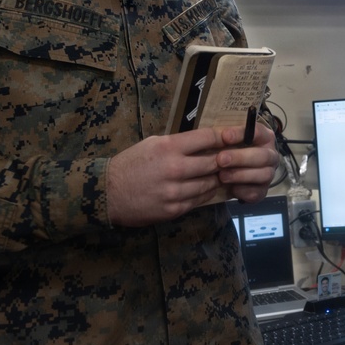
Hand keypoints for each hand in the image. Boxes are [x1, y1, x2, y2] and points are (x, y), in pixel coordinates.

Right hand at [105, 128, 228, 226]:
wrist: (108, 192)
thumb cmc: (131, 163)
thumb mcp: (153, 143)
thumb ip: (179, 143)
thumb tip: (205, 141)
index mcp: (169, 147)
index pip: (207, 138)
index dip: (225, 136)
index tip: (235, 136)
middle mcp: (175, 168)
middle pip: (214, 162)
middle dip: (225, 160)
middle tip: (234, 158)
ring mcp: (175, 191)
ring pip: (210, 183)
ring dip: (218, 178)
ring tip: (223, 174)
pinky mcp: (173, 209)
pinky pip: (199, 200)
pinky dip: (206, 194)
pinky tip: (208, 189)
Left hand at [215, 120, 278, 203]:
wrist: (234, 170)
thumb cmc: (231, 149)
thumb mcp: (227, 139)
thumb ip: (224, 136)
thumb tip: (211, 134)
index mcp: (264, 137)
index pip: (257, 132)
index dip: (241, 134)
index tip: (225, 136)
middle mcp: (270, 155)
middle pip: (262, 155)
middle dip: (240, 158)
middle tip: (221, 159)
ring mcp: (269, 173)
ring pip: (263, 175)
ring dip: (241, 175)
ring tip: (222, 176)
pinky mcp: (263, 190)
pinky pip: (257, 192)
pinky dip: (244, 191)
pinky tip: (231, 188)